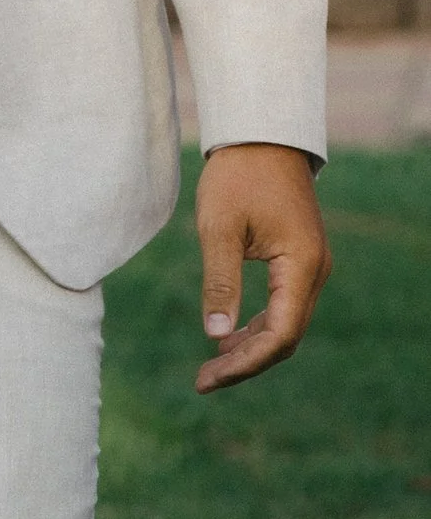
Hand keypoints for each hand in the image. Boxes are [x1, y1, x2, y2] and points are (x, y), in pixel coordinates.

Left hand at [194, 142, 329, 392]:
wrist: (261, 136)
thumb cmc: (237, 176)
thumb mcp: (218, 229)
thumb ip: (220, 282)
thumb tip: (215, 335)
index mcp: (301, 266)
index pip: (279, 334)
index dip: (244, 363)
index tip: (207, 378)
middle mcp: (314, 271)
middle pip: (286, 338)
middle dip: (246, 363)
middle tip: (203, 381)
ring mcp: (310, 266)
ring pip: (285, 325)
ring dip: (251, 348)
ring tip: (210, 366)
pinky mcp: (298, 260)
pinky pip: (283, 307)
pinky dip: (256, 327)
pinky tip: (227, 337)